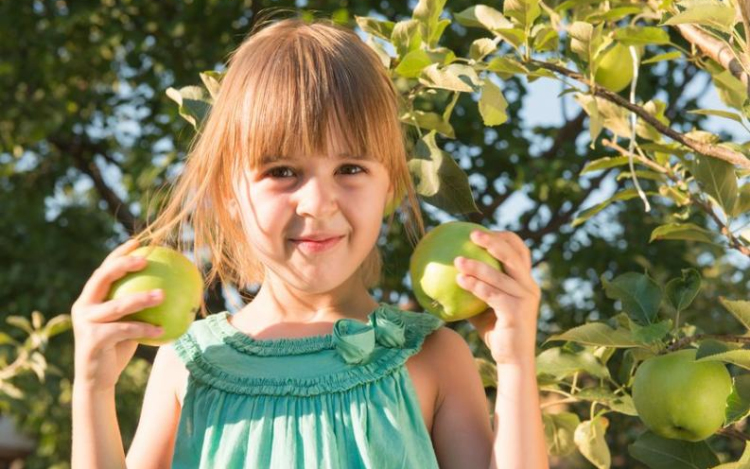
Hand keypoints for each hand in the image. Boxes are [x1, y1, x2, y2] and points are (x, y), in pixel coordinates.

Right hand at [71, 238, 164, 391]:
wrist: (97, 379)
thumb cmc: (117, 348)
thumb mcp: (127, 323)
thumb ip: (138, 307)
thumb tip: (172, 289)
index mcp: (90, 298)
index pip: (103, 269)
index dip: (118, 253)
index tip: (138, 242)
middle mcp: (83, 306)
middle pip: (102, 278)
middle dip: (122, 265)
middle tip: (146, 260)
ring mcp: (85, 323)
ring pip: (117, 305)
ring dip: (142, 298)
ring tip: (163, 294)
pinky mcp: (93, 339)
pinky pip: (125, 330)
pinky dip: (145, 328)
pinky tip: (163, 329)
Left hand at [454, 229, 540, 365]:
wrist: (512, 360)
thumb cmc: (496, 331)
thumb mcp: (484, 305)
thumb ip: (474, 287)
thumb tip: (450, 272)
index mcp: (525, 281)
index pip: (520, 251)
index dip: (503, 237)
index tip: (482, 230)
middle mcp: (529, 286)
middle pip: (513, 255)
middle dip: (493, 241)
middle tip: (471, 233)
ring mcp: (525, 299)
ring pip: (499, 275)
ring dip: (477, 265)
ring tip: (457, 260)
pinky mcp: (517, 312)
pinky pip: (493, 295)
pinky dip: (476, 286)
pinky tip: (460, 280)